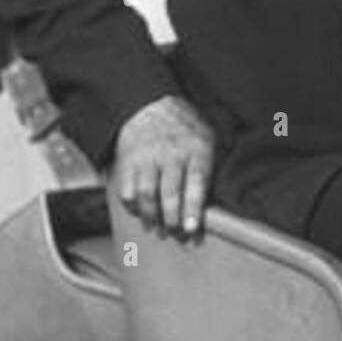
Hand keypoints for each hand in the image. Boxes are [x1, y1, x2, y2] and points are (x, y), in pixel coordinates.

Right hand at [114, 95, 214, 235]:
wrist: (151, 106)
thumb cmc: (185, 129)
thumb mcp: (207, 139)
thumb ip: (209, 168)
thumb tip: (214, 205)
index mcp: (197, 149)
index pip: (196, 183)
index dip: (193, 208)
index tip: (191, 229)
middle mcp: (172, 153)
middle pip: (170, 193)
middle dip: (172, 220)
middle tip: (175, 234)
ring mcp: (148, 156)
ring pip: (147, 194)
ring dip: (151, 217)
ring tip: (155, 227)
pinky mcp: (128, 160)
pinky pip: (127, 189)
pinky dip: (132, 206)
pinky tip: (139, 211)